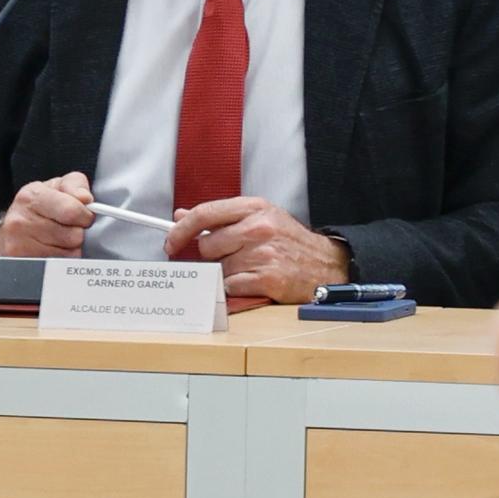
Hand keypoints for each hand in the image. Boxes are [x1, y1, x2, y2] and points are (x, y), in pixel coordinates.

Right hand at [0, 173, 93, 257]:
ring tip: (58, 241)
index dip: (85, 216)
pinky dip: (60, 263)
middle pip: (73, 236)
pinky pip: (58, 268)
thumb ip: (75, 185)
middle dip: (77, 234)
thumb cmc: (36, 209)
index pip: (72, 211)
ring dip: (69, 250)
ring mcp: (19, 245)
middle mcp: (21, 221)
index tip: (83, 217)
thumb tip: (85, 198)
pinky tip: (52, 252)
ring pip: (68, 255)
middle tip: (68, 229)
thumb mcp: (56, 187)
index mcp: (31, 197)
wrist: (10, 232)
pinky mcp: (21, 265)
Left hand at [177, 197, 350, 305]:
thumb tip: (181, 216)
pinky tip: (253, 283)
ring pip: (218, 269)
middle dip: (213, 256)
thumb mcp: (260, 218)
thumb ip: (221, 218)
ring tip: (250, 269)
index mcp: (255, 208)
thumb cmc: (289, 243)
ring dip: (227, 274)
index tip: (171, 242)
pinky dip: (236, 290)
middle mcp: (259, 228)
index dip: (181, 230)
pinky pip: (231, 288)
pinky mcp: (267, 279)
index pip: (205, 214)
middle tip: (232, 257)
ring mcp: (263, 254)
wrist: (327, 264)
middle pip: (207, 246)